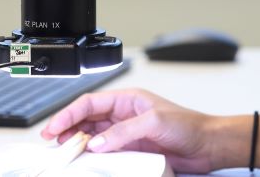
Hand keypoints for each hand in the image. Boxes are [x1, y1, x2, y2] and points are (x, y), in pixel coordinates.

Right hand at [40, 88, 218, 172]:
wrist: (207, 145)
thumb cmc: (189, 125)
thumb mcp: (154, 123)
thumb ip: (123, 132)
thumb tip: (96, 142)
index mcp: (128, 100)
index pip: (90, 103)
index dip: (68, 113)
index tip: (54, 127)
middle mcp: (125, 115)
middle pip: (87, 119)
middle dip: (67, 128)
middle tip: (51, 141)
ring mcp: (126, 133)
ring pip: (93, 135)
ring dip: (77, 142)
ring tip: (63, 151)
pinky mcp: (131, 150)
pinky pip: (105, 151)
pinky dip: (92, 156)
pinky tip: (85, 160)